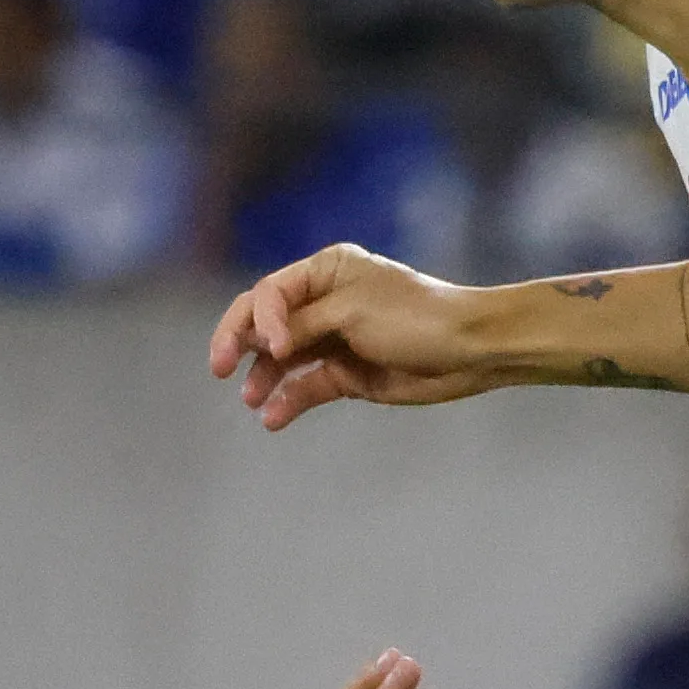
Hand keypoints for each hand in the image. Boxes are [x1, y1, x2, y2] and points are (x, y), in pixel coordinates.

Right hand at [210, 244, 507, 427]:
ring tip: (252, 400)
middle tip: (220, 369)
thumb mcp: (351, 313)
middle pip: (267, 323)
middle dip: (242, 345)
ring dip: (264, 377)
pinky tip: (274, 417)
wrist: (469, 350)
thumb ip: (302, 326)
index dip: (257, 320)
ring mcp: (335, 339)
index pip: (270, 293)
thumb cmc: (415, 317)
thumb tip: (264, 344)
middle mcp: (325, 301)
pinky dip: (289, 401)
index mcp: (326, 270)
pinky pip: (307, 387)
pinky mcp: (348, 374)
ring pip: (283, 359)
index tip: (272, 347)